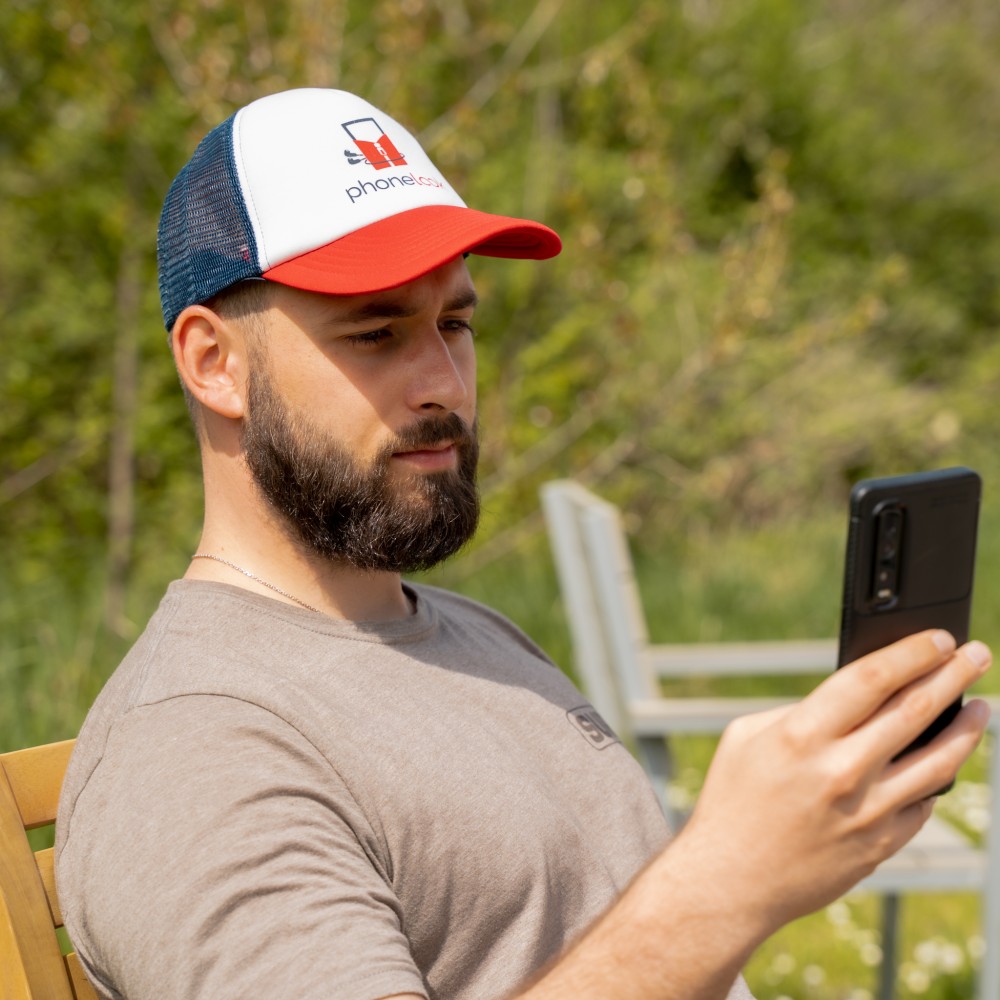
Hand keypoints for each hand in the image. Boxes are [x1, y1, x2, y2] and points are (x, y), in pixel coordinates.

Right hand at [674, 629, 990, 939]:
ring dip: (967, 728)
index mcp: (802, 735)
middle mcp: (841, 771)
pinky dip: (937, 777)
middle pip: (915, 710)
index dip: (912, 653)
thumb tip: (853, 701)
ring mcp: (867, 812)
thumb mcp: (748, 737)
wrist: (730, 879)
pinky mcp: (881, 845)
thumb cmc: (732, 800)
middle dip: (954, 675)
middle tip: (976, 655)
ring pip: (938, 760)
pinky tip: (942, 761)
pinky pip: (923, 802)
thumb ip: (801, 713)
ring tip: (982, 707)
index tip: (937, 639)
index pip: (873, 679)